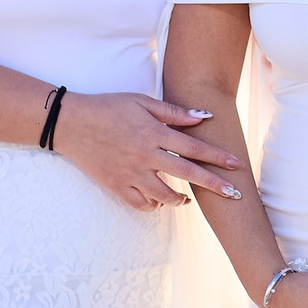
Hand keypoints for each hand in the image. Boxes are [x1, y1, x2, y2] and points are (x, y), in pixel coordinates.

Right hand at [49, 92, 244, 212]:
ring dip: (180, 199)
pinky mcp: (116, 186)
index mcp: (153, 133)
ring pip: (164, 195)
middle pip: (187, 174)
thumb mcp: (141, 102)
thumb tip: (203, 117)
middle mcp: (145, 156)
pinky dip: (154, 205)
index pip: (194, 147)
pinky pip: (140, 204)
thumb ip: (172, 112)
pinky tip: (159, 201)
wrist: (71, 123)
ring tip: (187, 199)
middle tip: (233, 194)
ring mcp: (130, 173)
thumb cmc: (108, 108)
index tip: (236, 165)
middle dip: (214, 184)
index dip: (218, 157)